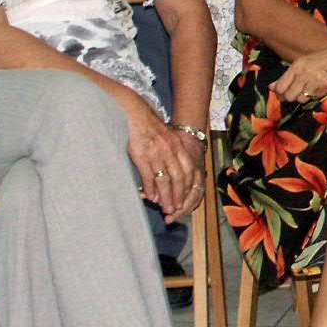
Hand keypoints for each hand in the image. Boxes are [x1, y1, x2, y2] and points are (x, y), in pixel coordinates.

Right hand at [124, 96, 205, 223]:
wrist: (139, 117)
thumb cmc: (154, 130)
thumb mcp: (170, 140)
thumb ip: (175, 155)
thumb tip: (175, 176)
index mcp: (178, 147)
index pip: (187, 171)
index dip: (187, 187)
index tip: (185, 199)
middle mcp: (170, 152)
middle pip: (178, 178)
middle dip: (177, 195)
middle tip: (175, 209)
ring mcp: (157, 155)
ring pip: (164, 180)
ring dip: (165, 196)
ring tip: (165, 207)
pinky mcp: (143, 157)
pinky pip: (149, 176)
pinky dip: (151, 189)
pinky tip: (152, 197)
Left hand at [272, 40, 326, 103]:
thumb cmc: (324, 57)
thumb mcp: (304, 61)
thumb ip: (288, 75)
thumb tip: (271, 87)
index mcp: (298, 65)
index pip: (280, 87)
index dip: (278, 92)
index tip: (281, 91)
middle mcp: (305, 75)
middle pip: (288, 96)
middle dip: (288, 97)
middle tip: (291, 93)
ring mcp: (315, 83)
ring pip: (299, 100)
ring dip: (300, 97)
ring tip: (304, 90)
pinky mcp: (324, 90)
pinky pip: (311, 99)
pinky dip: (310, 97)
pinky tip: (314, 89)